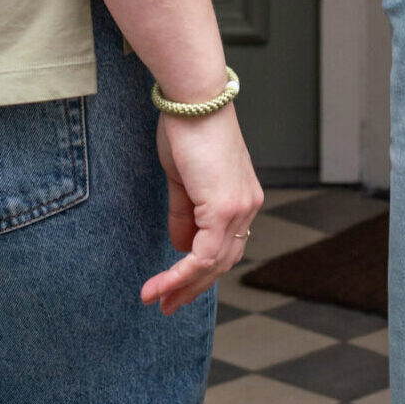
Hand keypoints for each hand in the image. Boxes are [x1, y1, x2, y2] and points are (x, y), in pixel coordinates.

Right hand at [142, 106, 263, 314]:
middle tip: (166, 306)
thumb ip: (185, 213)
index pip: (225, 247)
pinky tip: (160, 287)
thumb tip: (181, 248)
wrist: (193, 97)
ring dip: (182, 286)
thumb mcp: (183, 177)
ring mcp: (240, 209)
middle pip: (222, 262)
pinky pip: (203, 256)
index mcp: (242, 197)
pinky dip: (179, 275)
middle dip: (192, 287)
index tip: (176, 288)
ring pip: (214, 264)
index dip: (200, 271)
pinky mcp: (225, 209)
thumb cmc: (187, 126)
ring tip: (157, 300)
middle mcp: (248, 206)